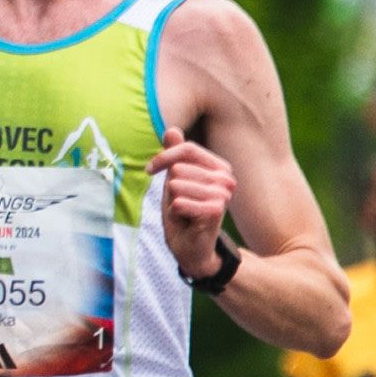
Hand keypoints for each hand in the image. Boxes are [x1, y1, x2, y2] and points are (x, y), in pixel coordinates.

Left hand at [145, 138, 237, 280]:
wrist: (191, 247)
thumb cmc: (183, 211)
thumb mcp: (175, 179)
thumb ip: (175, 155)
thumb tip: (171, 129)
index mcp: (219, 166)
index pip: (186, 149)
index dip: (163, 158)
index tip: (149, 169)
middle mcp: (226, 177)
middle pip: (179, 168)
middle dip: (170, 188)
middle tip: (181, 202)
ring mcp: (223, 194)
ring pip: (176, 185)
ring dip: (173, 201)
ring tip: (184, 211)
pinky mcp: (216, 211)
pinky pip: (179, 202)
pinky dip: (175, 213)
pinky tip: (185, 220)